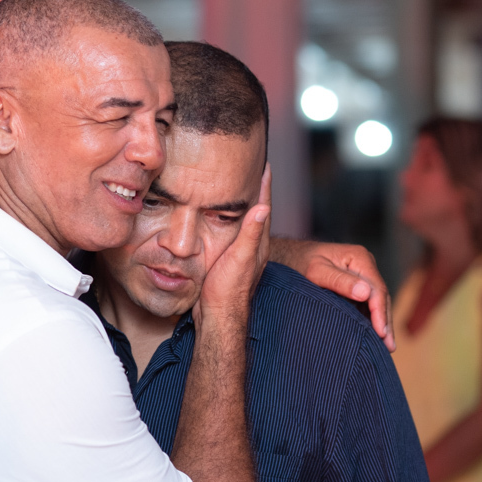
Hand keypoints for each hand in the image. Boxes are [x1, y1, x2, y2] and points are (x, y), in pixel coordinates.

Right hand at [194, 164, 271, 327]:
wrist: (217, 317)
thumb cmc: (228, 290)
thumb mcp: (239, 258)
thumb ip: (250, 234)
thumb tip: (263, 207)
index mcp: (258, 242)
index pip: (264, 207)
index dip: (263, 185)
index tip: (264, 164)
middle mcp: (254, 246)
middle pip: (257, 211)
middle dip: (255, 190)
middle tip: (253, 168)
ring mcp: (243, 254)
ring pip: (245, 223)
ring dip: (243, 205)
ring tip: (239, 187)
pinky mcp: (231, 261)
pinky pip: (234, 233)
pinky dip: (231, 221)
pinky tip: (223, 220)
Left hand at [275, 240, 393, 350]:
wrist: (289, 258)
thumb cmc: (299, 263)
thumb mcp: (316, 272)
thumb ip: (339, 281)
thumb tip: (365, 293)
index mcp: (359, 258)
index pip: (376, 289)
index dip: (380, 312)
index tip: (381, 333)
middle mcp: (365, 265)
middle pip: (381, 296)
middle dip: (385, 321)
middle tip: (389, 347)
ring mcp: (362, 275)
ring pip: (376, 301)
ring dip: (381, 323)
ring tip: (386, 347)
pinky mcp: (356, 285)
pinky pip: (367, 304)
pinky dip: (371, 319)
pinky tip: (373, 337)